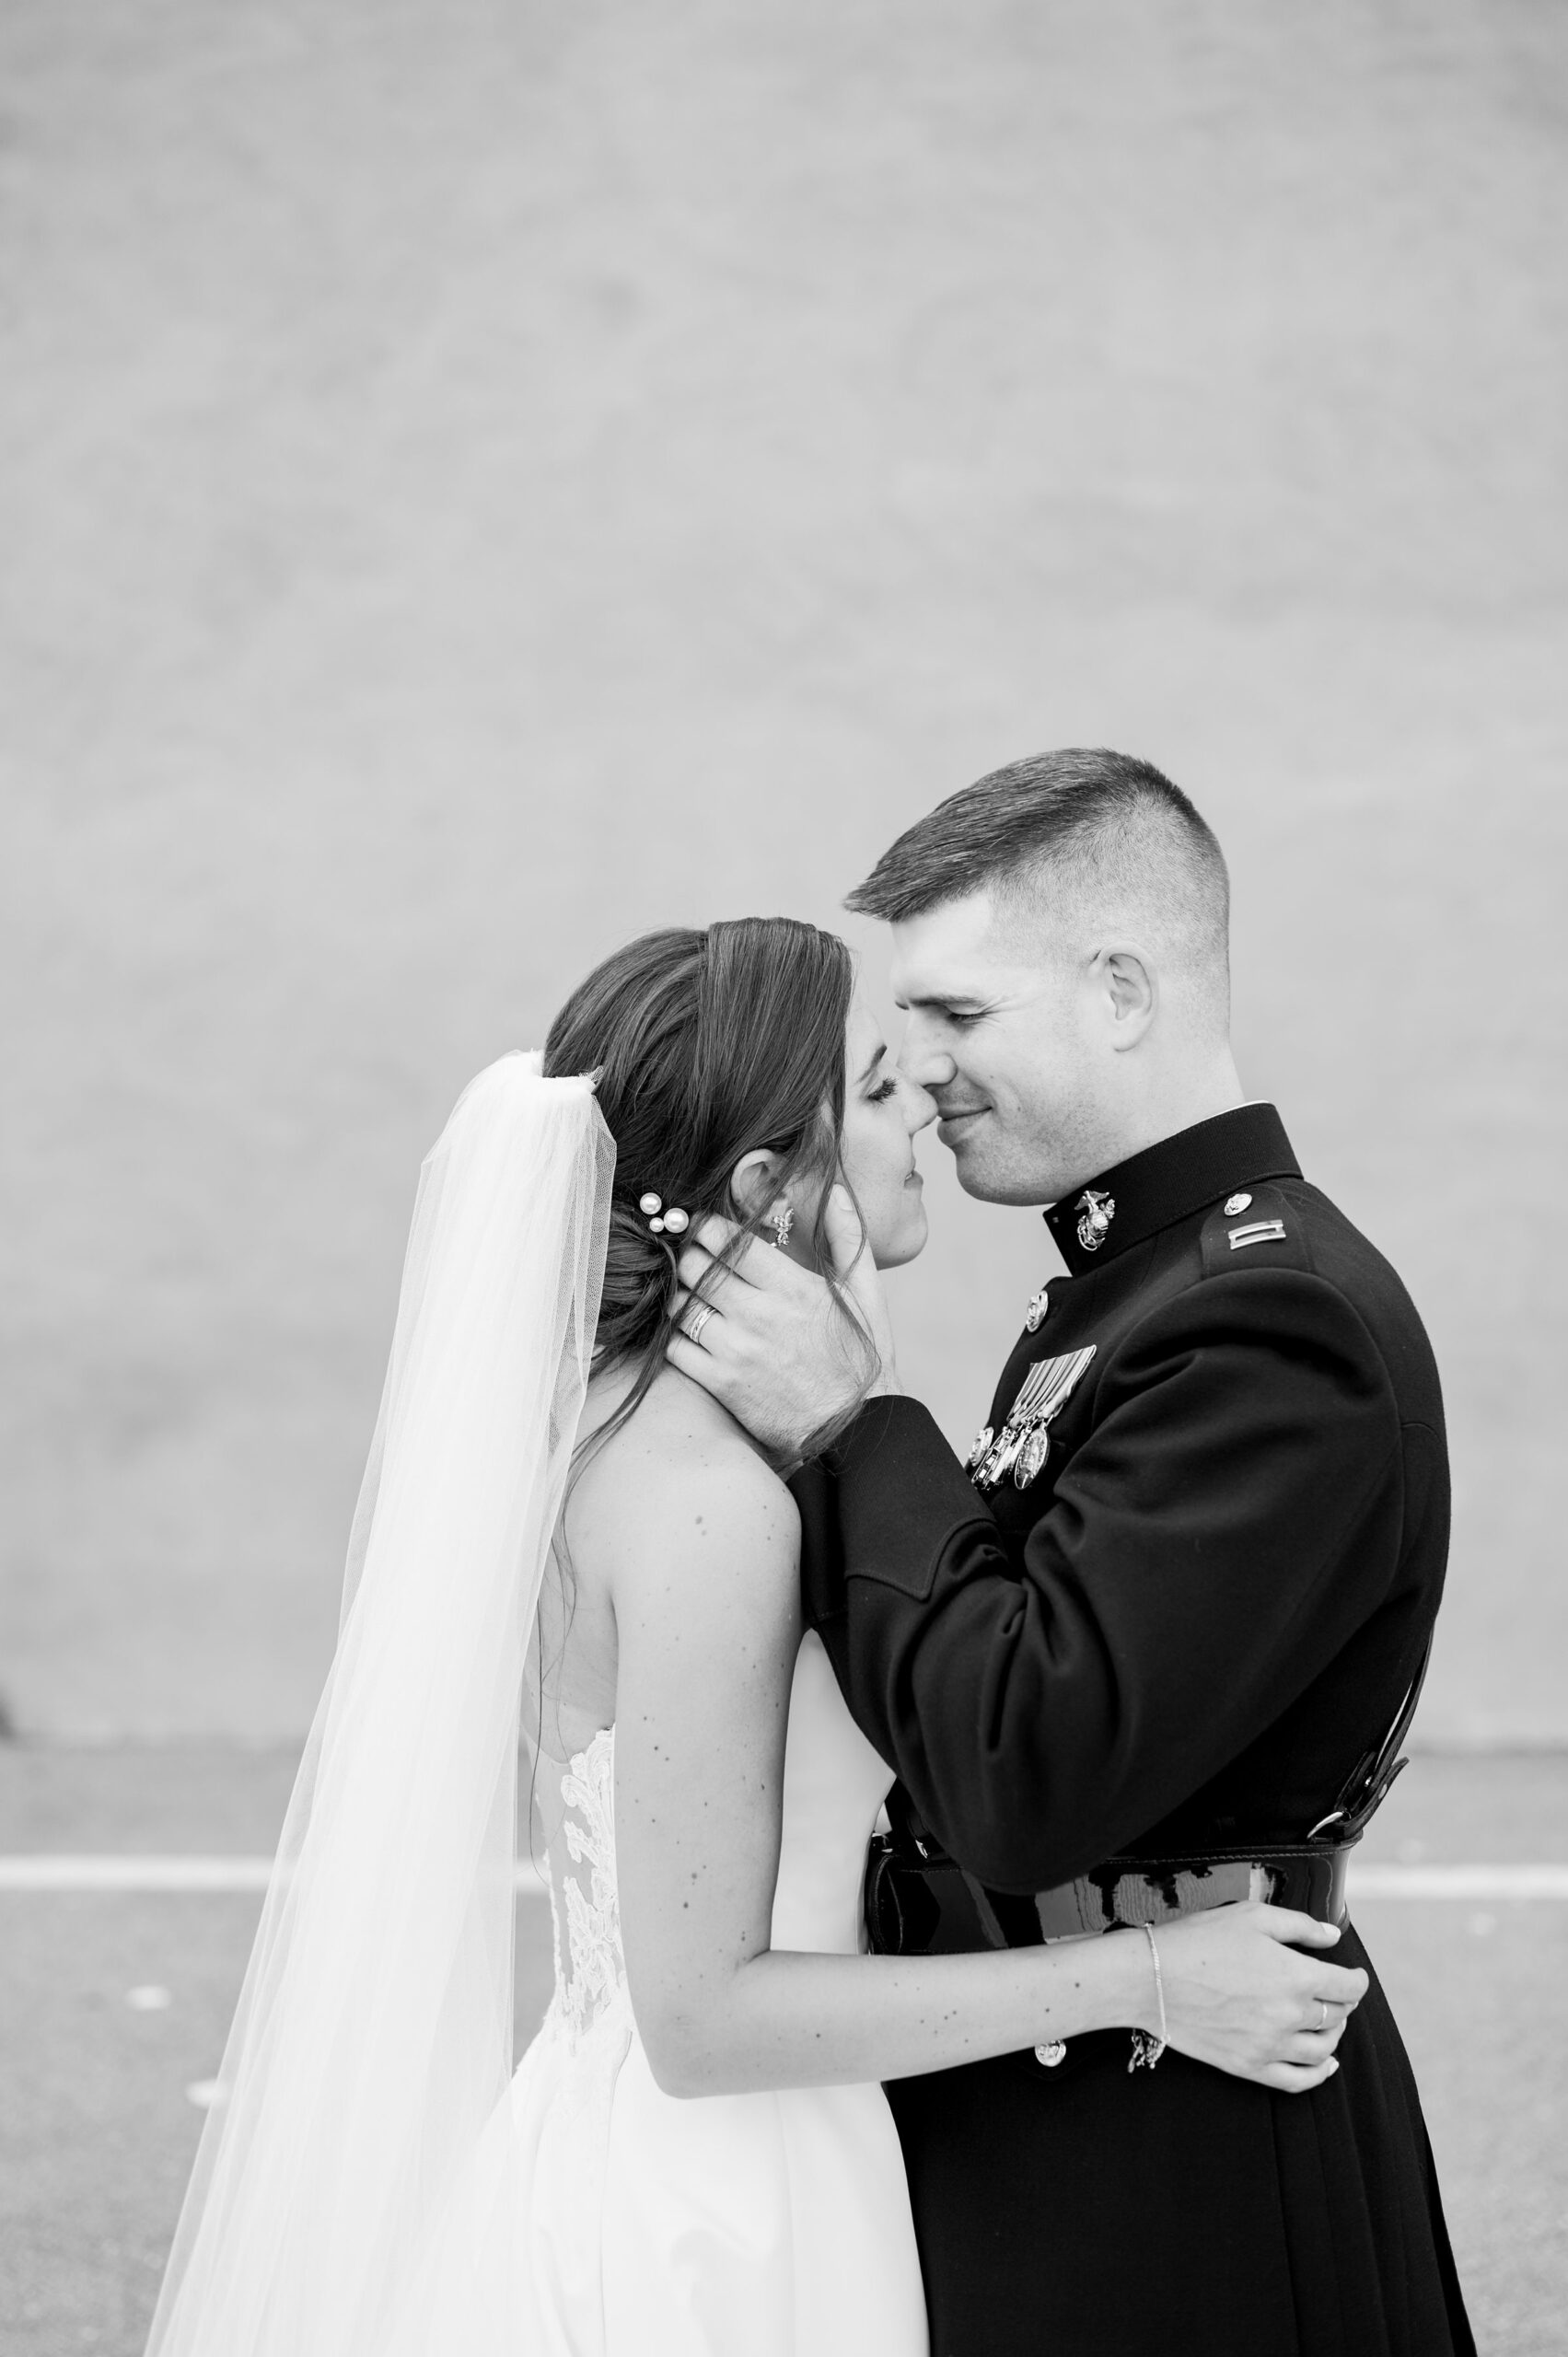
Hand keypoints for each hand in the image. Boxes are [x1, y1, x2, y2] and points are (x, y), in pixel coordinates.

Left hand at [667, 1188, 898, 1458]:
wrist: (857, 1428)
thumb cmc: (861, 1358)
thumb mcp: (865, 1293)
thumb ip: (848, 1237)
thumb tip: (837, 1190)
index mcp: (793, 1288)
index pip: (729, 1241)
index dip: (710, 1229)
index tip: (708, 1230)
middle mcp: (760, 1315)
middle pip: (696, 1267)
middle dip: (690, 1258)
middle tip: (695, 1260)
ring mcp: (737, 1351)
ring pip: (681, 1306)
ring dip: (682, 1298)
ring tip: (695, 1298)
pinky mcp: (722, 1385)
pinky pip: (676, 1349)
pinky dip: (677, 1338)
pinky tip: (694, 1336)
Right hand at [1142, 1903, 1368, 2091]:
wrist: (1152, 1979)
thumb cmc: (1199, 1941)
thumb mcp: (1251, 1916)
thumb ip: (1299, 1926)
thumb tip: (1332, 1936)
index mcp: (1296, 1976)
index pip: (1348, 1986)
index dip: (1357, 1979)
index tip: (1354, 1975)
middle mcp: (1290, 2015)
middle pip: (1337, 2016)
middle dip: (1343, 2003)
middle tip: (1334, 1992)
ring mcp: (1270, 2045)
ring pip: (1323, 2050)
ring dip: (1333, 2035)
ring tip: (1328, 2022)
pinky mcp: (1250, 2066)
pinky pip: (1297, 2081)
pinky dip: (1318, 2074)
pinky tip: (1324, 2064)